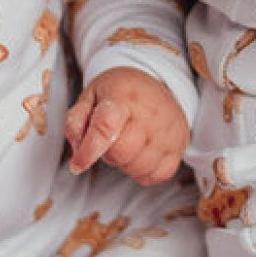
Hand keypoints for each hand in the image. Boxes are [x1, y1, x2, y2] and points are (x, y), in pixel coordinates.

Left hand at [65, 66, 187, 185]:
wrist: (157, 80)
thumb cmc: (121, 91)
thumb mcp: (91, 95)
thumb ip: (76, 121)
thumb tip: (78, 150)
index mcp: (123, 98)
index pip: (105, 128)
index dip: (89, 151)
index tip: (77, 164)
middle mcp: (150, 115)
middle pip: (121, 154)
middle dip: (108, 153)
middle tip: (111, 138)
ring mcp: (168, 132)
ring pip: (138, 168)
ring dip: (125, 163)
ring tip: (128, 142)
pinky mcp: (179, 146)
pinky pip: (155, 176)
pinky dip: (143, 171)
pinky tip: (141, 153)